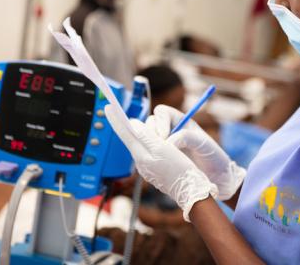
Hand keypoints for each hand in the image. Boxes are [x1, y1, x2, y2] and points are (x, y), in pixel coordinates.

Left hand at [104, 105, 217, 220]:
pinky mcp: (157, 171)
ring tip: (167, 142)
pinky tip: (168, 148)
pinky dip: (158, 146)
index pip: (125, 133)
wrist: (191, 192)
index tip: (108, 107)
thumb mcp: (162, 149)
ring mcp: (148, 168)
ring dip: (153, 137)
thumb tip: (132, 124)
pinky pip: (153, 153)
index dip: (116, 119)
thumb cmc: (179, 170)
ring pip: (146, 144)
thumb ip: (146, 136)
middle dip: (143, 129)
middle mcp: (141, 162)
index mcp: (140, 156)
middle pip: (136, 138)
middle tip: (159, 131)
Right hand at [153, 105, 245, 200]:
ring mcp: (165, 145)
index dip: (160, 122)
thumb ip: (186, 137)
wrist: (218, 178)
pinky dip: (149, 158)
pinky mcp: (161, 159)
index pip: (161, 112)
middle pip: (150, 124)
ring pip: (146, 139)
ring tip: (157, 158)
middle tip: (158, 148)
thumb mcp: (203, 143)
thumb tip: (167, 142)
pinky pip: (148, 154)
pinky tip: (157, 165)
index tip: (164, 137)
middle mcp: (170, 131)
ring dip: (148, 146)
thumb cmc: (213, 157)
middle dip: (150, 134)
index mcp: (181, 122)